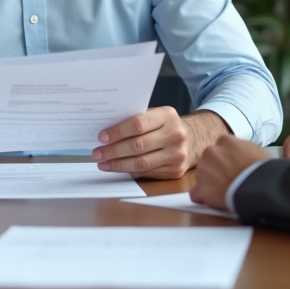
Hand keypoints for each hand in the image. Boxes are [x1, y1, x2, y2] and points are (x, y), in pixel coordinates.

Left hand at [93, 107, 221, 179]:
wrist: (192, 140)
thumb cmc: (165, 125)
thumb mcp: (155, 115)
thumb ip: (136, 119)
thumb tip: (106, 131)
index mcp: (168, 116)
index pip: (138, 124)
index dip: (117, 132)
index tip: (101, 137)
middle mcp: (175, 135)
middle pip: (138, 146)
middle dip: (113, 151)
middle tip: (97, 153)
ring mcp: (176, 155)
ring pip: (141, 163)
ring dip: (118, 164)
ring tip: (102, 163)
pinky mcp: (174, 171)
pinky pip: (146, 173)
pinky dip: (128, 171)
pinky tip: (116, 168)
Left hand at [188, 134, 267, 210]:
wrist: (260, 188)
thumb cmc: (263, 170)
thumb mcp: (256, 150)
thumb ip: (242, 149)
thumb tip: (240, 154)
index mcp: (224, 140)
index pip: (220, 148)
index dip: (227, 159)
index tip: (233, 167)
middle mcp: (210, 151)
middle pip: (209, 161)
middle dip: (216, 169)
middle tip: (228, 179)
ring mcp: (203, 170)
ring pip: (202, 176)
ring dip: (210, 183)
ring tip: (224, 191)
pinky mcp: (200, 189)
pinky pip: (196, 194)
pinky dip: (203, 198)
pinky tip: (215, 201)